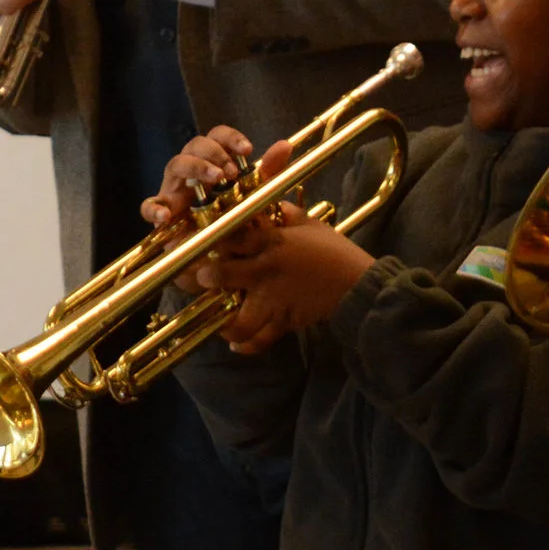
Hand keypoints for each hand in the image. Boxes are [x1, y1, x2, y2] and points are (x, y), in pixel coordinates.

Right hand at [145, 130, 280, 227]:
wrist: (217, 256)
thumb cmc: (232, 218)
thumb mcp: (253, 194)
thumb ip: (267, 172)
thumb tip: (284, 145)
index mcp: (212, 161)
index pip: (216, 136)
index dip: (229, 138)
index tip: (247, 150)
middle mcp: (190, 170)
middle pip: (194, 145)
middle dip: (214, 153)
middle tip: (231, 171)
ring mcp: (173, 189)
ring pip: (175, 164)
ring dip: (195, 167)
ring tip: (215, 179)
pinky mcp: (161, 214)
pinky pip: (148, 207)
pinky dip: (154, 209)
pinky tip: (166, 216)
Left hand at [186, 199, 373, 353]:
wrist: (359, 285)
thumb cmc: (335, 251)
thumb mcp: (311, 225)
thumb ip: (288, 214)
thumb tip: (274, 204)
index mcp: (272, 242)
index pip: (230, 238)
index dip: (205, 241)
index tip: (189, 243)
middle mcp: (266, 270)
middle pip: (222, 275)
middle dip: (203, 278)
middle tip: (198, 279)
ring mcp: (274, 298)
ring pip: (238, 316)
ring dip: (223, 321)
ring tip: (217, 321)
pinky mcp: (285, 320)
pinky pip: (261, 338)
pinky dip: (246, 344)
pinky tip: (235, 344)